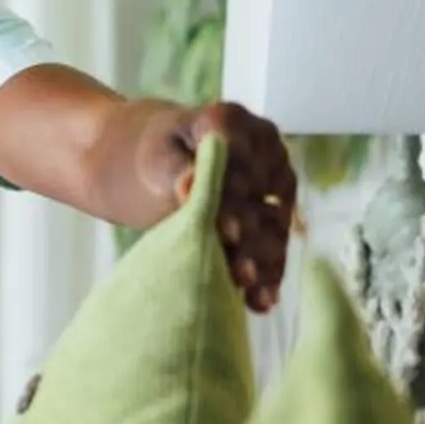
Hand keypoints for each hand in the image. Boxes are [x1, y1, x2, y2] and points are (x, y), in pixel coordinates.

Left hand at [136, 101, 296, 312]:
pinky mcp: (273, 211)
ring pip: (274, 226)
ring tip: (254, 296)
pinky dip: (268, 272)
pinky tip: (261, 301)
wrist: (153, 163)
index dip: (234, 200)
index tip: (226, 231)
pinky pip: (274, 243)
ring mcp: (272, 179)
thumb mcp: (155, 158)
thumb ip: (175, 171)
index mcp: (230, 121)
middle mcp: (262, 147)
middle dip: (251, 239)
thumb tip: (188, 187)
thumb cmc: (149, 156)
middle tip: (241, 273)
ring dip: (265, 263)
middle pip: (260, 199)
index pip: (238, 165)